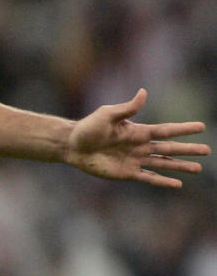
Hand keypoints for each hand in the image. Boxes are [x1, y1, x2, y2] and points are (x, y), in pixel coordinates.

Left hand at [64, 89, 209, 187]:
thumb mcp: (107, 115)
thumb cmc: (88, 127)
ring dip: (180, 166)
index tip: (202, 126)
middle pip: (169, 148)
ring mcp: (134, 160)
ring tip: (198, 168)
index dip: (183, 129)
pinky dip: (163, 181)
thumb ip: (127, 107)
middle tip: (207, 150)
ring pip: (163, 163)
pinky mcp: (126, 173)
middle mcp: (139, 146)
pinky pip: (149, 177)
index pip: (166, 130)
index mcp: (137, 131)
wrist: (71, 145)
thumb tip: (144, 92)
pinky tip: (177, 184)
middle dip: (188, 149)